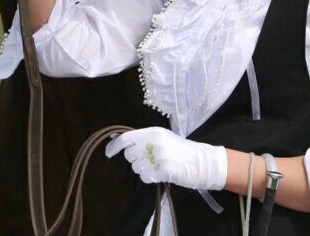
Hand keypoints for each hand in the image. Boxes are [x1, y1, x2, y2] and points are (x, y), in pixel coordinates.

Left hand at [105, 127, 226, 190]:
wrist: (201, 162)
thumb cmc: (181, 150)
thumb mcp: (163, 138)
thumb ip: (142, 138)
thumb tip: (117, 140)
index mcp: (154, 132)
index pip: (126, 138)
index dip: (114, 146)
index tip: (108, 153)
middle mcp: (154, 142)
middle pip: (129, 155)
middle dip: (135, 160)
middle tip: (149, 159)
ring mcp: (158, 157)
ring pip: (136, 168)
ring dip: (144, 169)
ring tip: (158, 165)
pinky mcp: (163, 170)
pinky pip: (145, 177)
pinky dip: (150, 177)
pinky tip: (161, 173)